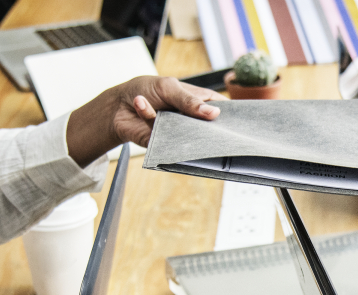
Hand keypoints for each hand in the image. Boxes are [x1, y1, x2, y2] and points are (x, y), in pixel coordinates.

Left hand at [66, 76, 226, 165]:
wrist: (118, 105)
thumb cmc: (146, 90)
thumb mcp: (169, 88)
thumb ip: (190, 101)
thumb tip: (214, 114)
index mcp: (198, 102)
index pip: (220, 109)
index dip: (230, 115)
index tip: (239, 122)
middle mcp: (191, 120)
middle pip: (209, 128)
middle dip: (211, 129)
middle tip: (210, 123)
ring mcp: (178, 133)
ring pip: (189, 137)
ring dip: (180, 126)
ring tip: (168, 114)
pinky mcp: (163, 143)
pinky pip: (162, 136)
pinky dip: (149, 116)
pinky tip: (140, 102)